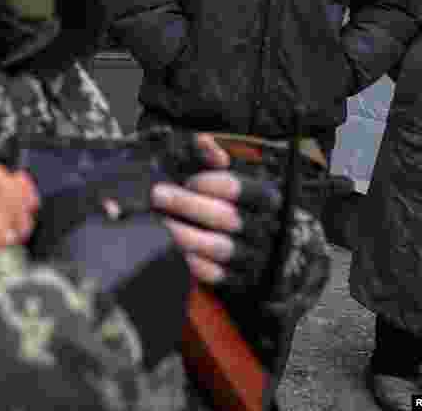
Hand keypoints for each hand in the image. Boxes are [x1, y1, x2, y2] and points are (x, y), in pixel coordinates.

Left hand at [150, 133, 280, 287]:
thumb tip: (203, 141)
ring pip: (220, 248)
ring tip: (160, 223)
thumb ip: (209, 155)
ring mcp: (253, 256)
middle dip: (187, 205)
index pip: (239, 189)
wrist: (249, 239)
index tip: (188, 180)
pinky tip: (172, 250)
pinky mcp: (240, 279)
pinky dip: (193, 263)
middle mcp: (263, 228)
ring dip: (185, 234)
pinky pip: (217, 275)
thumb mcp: (220, 172)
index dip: (210, 183)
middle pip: (226, 217)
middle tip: (157, 195)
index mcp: (264, 197)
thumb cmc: (225, 199)